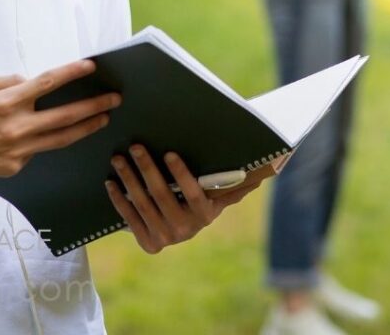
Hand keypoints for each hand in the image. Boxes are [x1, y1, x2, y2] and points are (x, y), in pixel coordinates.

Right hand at [0, 60, 120, 179]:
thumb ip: (9, 81)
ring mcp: (17, 150)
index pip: (48, 83)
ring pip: (60, 139)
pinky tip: (51, 134)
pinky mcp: (15, 167)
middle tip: (115, 99)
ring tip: (104, 119)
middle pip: (65, 115)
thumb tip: (32, 82)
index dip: (72, 73)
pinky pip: (36, 150)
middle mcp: (17, 126)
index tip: (92, 66)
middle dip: (94, 106)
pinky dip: (45, 140)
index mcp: (8, 101)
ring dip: (86, 128)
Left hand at [104, 146, 277, 253]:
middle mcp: (187, 231)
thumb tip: (279, 156)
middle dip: (147, 168)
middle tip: (136, 145)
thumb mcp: (225, 185)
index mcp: (207, 214)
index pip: (194, 193)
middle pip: (163, 196)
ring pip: (143, 204)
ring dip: (129, 179)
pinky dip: (118, 200)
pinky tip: (111, 181)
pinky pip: (129, 219)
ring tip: (119, 157)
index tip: (169, 152)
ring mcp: (166, 239)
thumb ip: (247, 173)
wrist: (186, 223)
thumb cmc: (206, 192)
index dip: (181, 174)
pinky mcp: (148, 244)